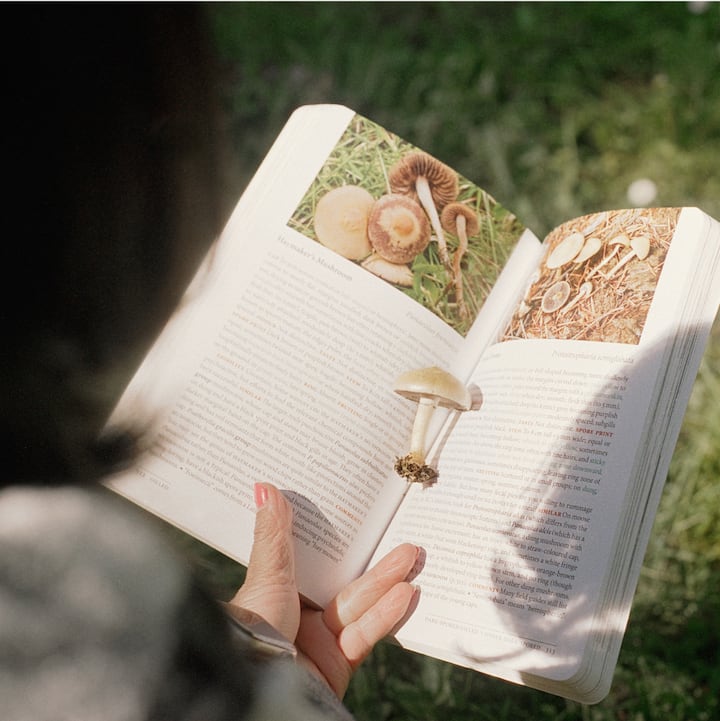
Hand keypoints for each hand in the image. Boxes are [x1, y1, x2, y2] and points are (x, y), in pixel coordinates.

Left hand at [228, 482, 417, 697]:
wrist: (256, 686)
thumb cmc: (252, 628)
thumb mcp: (266, 574)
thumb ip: (273, 534)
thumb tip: (264, 486)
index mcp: (280, 589)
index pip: (314, 557)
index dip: (336, 537)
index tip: (359, 512)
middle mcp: (301, 611)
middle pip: (344, 580)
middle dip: (374, 559)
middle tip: (399, 532)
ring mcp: (321, 637)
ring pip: (360, 603)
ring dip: (387, 581)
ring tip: (412, 555)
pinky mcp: (339, 661)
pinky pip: (366, 633)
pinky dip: (385, 614)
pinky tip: (405, 593)